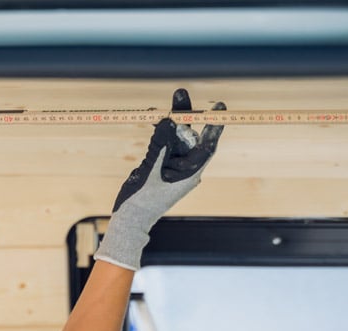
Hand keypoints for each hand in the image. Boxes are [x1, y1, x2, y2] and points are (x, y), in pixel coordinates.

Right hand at [95, 89, 224, 270]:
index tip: (219, 107)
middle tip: (180, 92)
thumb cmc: (141, 201)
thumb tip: (169, 120)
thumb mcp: (151, 171)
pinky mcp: (159, 167)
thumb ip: (160, 145)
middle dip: (184, 116)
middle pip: (188, 137)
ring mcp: (172, 168)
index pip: (207, 145)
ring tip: (157, 106)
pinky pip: (162, 146)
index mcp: (189, 174)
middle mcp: (184, 170)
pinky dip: (158, 133)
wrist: (128, 220)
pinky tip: (152, 119)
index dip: (213, 125)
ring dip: (168, 123)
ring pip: (174, 139)